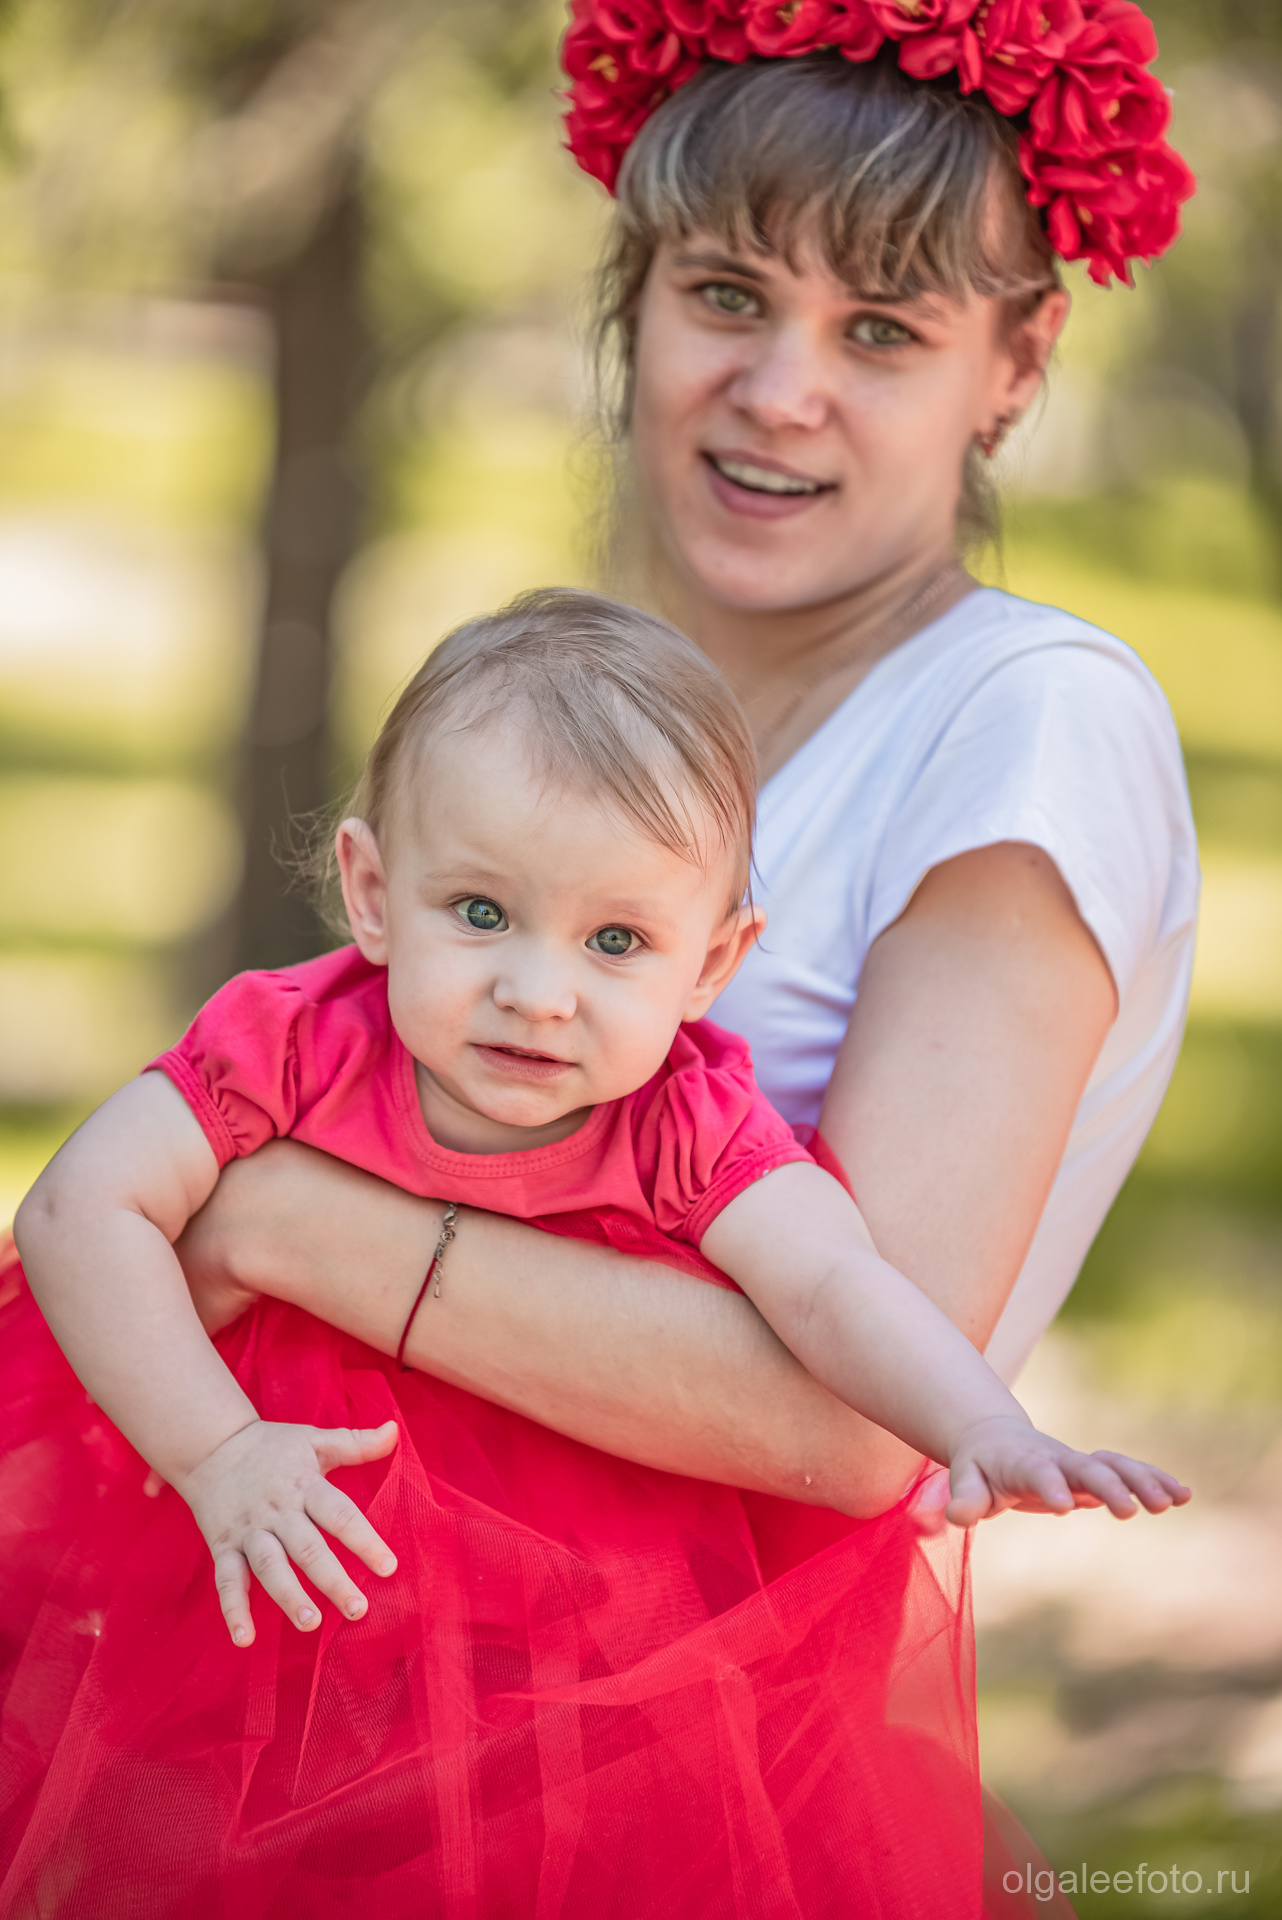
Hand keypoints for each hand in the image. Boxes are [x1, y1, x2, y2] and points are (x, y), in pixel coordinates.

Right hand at [175, 1418, 400, 1645]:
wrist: (209, 1444)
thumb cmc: (271, 1446)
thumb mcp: (314, 1440)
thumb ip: (356, 1443)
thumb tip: (395, 1430)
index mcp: (305, 1486)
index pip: (340, 1515)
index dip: (365, 1541)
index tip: (389, 1567)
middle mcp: (278, 1512)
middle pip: (307, 1549)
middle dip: (333, 1580)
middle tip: (358, 1609)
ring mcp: (249, 1532)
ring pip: (269, 1567)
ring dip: (288, 1596)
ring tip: (311, 1623)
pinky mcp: (223, 1547)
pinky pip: (226, 1581)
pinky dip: (233, 1610)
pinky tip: (245, 1638)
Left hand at [945, 1415, 1190, 1527]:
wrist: (995, 1439)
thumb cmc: (978, 1466)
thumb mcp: (964, 1480)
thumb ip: (964, 1499)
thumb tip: (956, 1518)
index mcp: (1022, 1463)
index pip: (1038, 1473)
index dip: (1050, 1486)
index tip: (1064, 1505)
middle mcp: (1057, 1459)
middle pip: (1086, 1468)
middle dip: (1109, 1486)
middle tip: (1129, 1513)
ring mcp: (1079, 1465)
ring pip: (1115, 1466)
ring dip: (1142, 1481)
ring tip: (1172, 1503)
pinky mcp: (1095, 1474)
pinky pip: (1128, 1472)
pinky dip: (1155, 1479)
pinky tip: (1184, 1495)